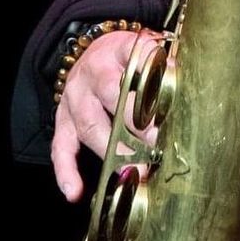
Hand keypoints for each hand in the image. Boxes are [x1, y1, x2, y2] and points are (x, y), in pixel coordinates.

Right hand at [51, 31, 155, 203]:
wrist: (94, 53)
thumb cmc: (128, 57)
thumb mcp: (147, 49)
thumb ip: (163, 63)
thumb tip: (179, 77)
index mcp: (117, 51)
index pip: (134, 68)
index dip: (149, 90)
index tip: (164, 112)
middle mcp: (92, 74)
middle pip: (110, 99)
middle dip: (134, 126)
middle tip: (155, 148)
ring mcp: (74, 99)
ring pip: (89, 126)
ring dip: (112, 152)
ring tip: (132, 172)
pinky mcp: (62, 120)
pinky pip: (60, 147)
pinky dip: (66, 171)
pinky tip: (75, 191)